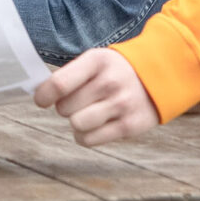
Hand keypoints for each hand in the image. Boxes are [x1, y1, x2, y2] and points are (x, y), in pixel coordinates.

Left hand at [33, 47, 159, 146]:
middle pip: (65, 108)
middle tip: (78, 102)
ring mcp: (121, 105)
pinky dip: (85, 136)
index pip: (59, 84)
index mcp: (97, 61)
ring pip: (77, 125)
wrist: (159, 77)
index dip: (44, 95)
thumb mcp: (96, 60)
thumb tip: (39, 94)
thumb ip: (70, 75)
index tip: (42, 100)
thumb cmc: (116, 71)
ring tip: (86, 114)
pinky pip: (89, 140)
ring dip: (75, 123)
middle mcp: (109, 83)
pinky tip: (95, 125)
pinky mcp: (129, 127)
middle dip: (65, 107)